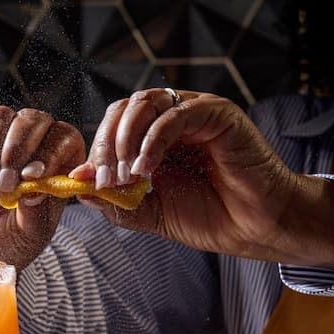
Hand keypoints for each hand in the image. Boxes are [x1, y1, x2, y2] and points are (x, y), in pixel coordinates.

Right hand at [0, 106, 85, 270]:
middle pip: (34, 119)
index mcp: (58, 164)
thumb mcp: (30, 234)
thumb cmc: (9, 242)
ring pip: (1, 117)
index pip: (65, 138)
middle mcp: (32, 145)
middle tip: (5, 186)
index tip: (32, 177)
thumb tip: (32, 187)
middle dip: (19, 149)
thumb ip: (36, 211)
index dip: (50, 151)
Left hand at [76, 89, 333, 269]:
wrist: (256, 229)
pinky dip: (151, 141)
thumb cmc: (211, 218)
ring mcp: (194, 113)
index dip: (95, 150)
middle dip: (106, 145)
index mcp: (153, 139)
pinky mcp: (217, 113)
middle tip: (107, 179)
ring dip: (125, 139)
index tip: (86, 180)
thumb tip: (77, 185)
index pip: (112, 126)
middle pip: (121, 109)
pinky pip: (173, 116)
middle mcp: (172, 120)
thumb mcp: (149, 212)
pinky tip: (146, 169)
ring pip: (143, 104)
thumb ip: (115, 199)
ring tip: (126, 175)